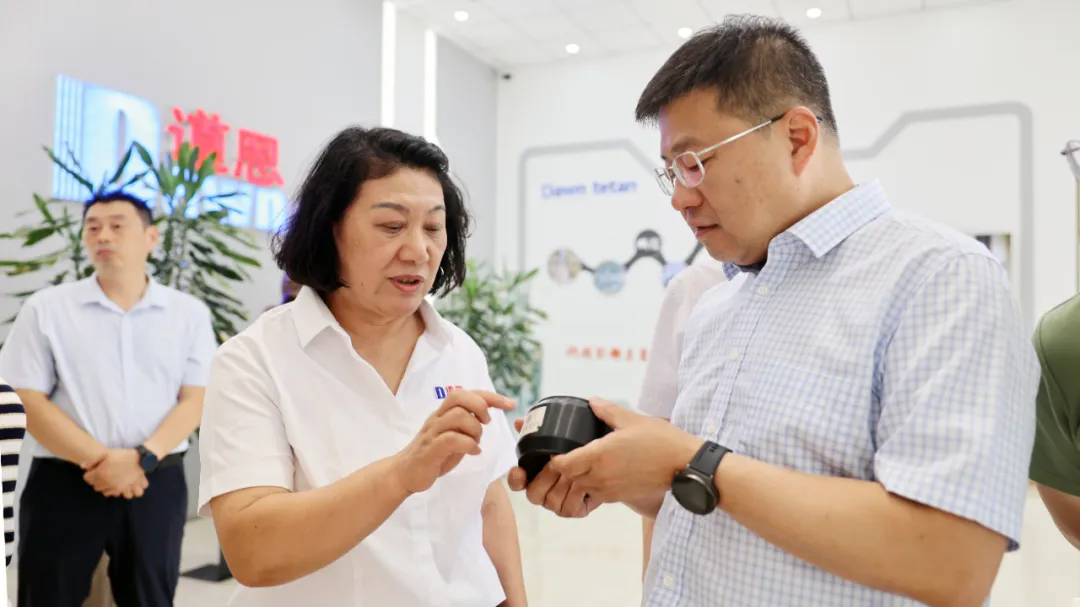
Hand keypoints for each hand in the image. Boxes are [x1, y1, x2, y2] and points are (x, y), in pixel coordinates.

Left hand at [82, 449, 148, 498]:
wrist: (141, 459)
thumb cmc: (123, 455)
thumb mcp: (106, 454)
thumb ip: (93, 461)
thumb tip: (82, 467)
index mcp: (101, 474)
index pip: (87, 478)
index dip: (89, 474)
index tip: (94, 470)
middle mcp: (108, 484)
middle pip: (96, 487)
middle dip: (98, 481)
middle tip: (103, 475)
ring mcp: (118, 488)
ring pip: (108, 494)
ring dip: (109, 489)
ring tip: (113, 482)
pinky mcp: (127, 490)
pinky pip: (123, 495)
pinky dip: (123, 492)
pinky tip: (124, 486)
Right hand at [393, 389, 514, 494]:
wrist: (404, 474)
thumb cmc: (432, 455)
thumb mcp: (453, 436)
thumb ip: (466, 424)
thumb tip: (486, 416)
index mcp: (443, 413)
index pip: (467, 393)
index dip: (490, 396)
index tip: (509, 404)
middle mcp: (437, 418)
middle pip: (459, 396)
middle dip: (480, 406)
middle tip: (487, 422)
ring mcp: (432, 432)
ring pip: (458, 416)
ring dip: (475, 429)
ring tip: (476, 441)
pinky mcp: (430, 449)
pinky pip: (451, 439)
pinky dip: (468, 444)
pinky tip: (473, 452)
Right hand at [506, 417, 601, 518]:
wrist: (615, 460)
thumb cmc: (587, 447)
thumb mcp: (566, 432)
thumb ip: (540, 428)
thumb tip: (519, 422)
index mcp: (538, 472)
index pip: (517, 482)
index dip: (515, 478)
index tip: (519, 470)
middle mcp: (546, 489)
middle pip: (533, 494)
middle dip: (544, 478)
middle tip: (555, 464)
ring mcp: (560, 501)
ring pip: (550, 502)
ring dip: (561, 486)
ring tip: (574, 473)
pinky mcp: (575, 509)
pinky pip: (568, 509)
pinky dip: (575, 497)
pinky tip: (583, 486)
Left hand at [547, 397, 701, 506]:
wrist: (683, 465)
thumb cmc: (660, 442)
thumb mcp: (632, 420)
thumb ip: (608, 411)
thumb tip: (593, 401)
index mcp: (599, 455)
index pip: (563, 464)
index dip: (556, 457)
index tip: (559, 448)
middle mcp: (601, 476)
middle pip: (569, 476)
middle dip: (566, 467)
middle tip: (571, 452)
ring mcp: (610, 489)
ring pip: (582, 486)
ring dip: (579, 477)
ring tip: (587, 461)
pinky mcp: (620, 497)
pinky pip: (597, 493)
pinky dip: (594, 484)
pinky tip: (603, 471)